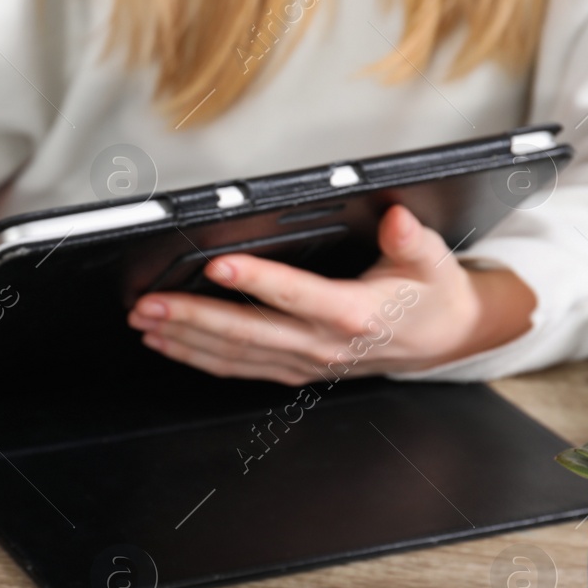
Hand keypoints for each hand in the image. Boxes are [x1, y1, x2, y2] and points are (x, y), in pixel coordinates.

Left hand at [127, 205, 535, 384]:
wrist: (442, 340)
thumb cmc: (430, 295)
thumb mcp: (431, 259)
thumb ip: (412, 238)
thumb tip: (397, 218)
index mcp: (354, 315)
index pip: (297, 296)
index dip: (257, 281)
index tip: (219, 265)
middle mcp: (323, 345)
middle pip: (249, 333)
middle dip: (194, 318)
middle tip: (151, 303)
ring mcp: (304, 363)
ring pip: (235, 356)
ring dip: (185, 339)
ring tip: (145, 320)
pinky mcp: (292, 370)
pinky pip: (238, 368)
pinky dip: (198, 356)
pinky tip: (167, 342)